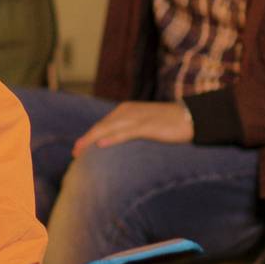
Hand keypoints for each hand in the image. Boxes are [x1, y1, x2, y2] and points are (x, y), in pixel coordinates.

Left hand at [72, 101, 193, 155]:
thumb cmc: (168, 124)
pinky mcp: (147, 125)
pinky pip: (125, 133)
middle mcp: (127, 111)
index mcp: (125, 110)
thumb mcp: (144, 126)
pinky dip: (112, 138)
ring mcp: (136, 118)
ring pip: (109, 129)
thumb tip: (115, 144)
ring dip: (92, 140)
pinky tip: (101, 144)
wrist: (189, 117)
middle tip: (75, 153)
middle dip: (86, 139)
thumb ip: (129, 132)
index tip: (78, 149)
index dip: (89, 136)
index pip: (102, 124)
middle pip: (101, 126)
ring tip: (81, 150)